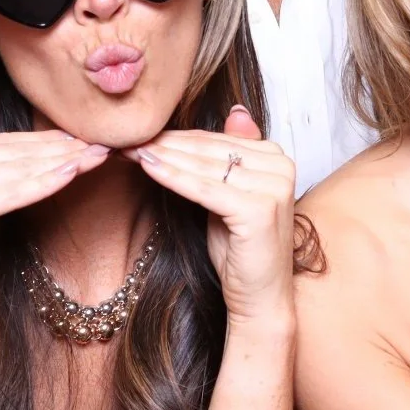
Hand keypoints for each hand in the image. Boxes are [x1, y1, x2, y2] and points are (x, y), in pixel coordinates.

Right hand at [0, 97, 110, 278]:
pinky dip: (43, 182)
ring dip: (64, 162)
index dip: (35, 141)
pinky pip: (10, 194)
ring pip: (21, 169)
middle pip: (16, 151)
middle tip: (101, 141)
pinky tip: (71, 176)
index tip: (68, 137)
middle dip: (61, 147)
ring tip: (99, 155)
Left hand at [124, 106, 296, 325]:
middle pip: (210, 151)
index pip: (218, 140)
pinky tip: (147, 167)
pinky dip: (173, 177)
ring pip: (203, 168)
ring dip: (162, 158)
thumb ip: (234, 156)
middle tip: (127, 139)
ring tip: (130, 150)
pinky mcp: (258, 209)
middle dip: (166, 145)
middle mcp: (282, 167)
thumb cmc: (242, 251)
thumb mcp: (234, 196)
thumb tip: (237, 110)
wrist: (261, 299)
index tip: (142, 134)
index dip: (178, 138)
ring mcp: (273, 188)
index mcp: (278, 158)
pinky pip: (204, 189)